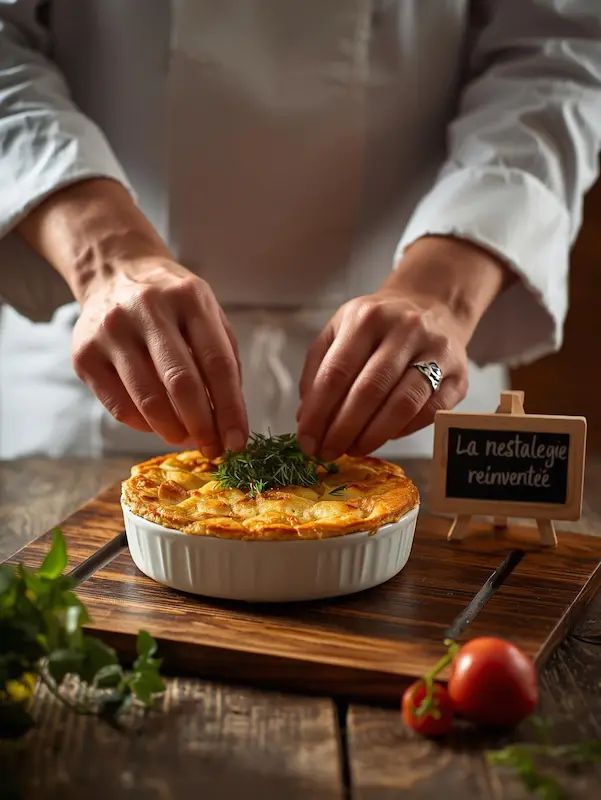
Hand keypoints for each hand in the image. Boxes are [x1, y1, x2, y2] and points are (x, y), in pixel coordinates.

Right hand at [16, 178, 247, 458]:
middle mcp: (148, 310)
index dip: (231, 410)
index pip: (217, 364)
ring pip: (148, 400)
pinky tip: (157, 424)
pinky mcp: (85, 354)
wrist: (115, 271)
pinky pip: (119, 406)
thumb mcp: (208, 314)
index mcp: (189, 299)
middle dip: (202, 427)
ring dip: (173, 431)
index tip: (238, 442)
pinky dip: (144, 425)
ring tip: (185, 438)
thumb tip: (229, 420)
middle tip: (212, 448)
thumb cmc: (173, 303)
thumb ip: (223, 360)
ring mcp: (112, 331)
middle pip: (181, 384)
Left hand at [297, 236, 511, 458]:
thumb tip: (306, 419)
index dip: (318, 412)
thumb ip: (318, 369)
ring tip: (353, 449)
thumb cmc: (377, 326)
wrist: (432, 305)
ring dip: (373, 436)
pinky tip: (385, 437)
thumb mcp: (339, 330)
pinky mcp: (459, 374)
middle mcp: (405, 330)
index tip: (307, 440)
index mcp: (367, 318)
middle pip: (369, 391)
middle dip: (343, 430)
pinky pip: (430, 412)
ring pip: (402, 405)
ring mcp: (436, 351)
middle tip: (328, 452)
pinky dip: (404, 431)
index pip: (337, 372)